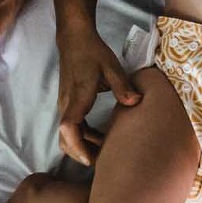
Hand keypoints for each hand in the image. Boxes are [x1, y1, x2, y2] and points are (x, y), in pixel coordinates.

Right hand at [55, 22, 138, 165]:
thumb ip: (122, 85)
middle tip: (103, 163)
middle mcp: (67, 104)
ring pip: (67, 135)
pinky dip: (83, 137)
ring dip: (82, 146)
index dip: (77, 145)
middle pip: (65, 138)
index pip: (68, 127)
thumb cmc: (92, 52)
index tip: (90, 159)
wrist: (74, 40)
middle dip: (80, 154)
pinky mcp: (68, 104)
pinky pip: (71, 127)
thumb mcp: (111, 66)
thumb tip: (136, 102)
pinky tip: (100, 138)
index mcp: (77, 97)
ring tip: (104, 153)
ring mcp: (65, 105)